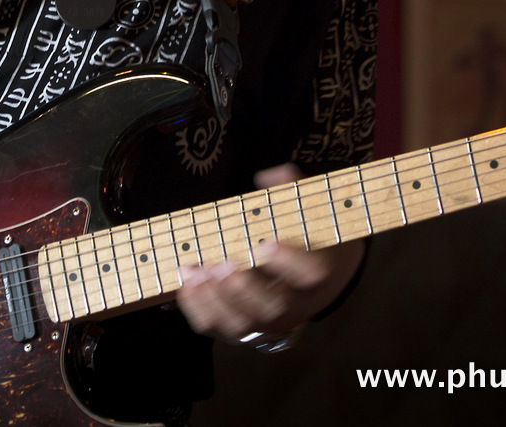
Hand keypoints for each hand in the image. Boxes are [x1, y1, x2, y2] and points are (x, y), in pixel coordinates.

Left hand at [174, 164, 365, 343]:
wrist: (317, 274)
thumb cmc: (305, 233)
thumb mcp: (309, 207)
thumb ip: (291, 187)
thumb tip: (267, 177)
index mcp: (318, 271)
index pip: (311, 274)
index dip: (289, 262)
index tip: (266, 243)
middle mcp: (296, 303)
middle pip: (273, 308)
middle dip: (243, 288)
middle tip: (222, 265)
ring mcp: (269, 320)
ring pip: (243, 325)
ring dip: (215, 301)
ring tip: (196, 273)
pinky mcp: (244, 327)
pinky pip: (219, 328)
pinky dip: (199, 309)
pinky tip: (187, 282)